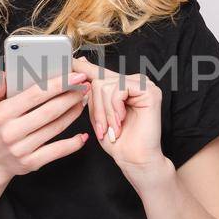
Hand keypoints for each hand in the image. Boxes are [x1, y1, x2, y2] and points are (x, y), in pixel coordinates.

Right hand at [0, 67, 91, 176]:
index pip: (35, 94)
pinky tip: (83, 135)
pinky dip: (73, 143)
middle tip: (85, 86)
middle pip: (50, 111)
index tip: (75, 75)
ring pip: (56, 128)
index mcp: (3, 114)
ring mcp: (22, 149)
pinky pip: (57, 151)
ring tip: (83, 101)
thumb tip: (2, 73)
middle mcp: (11, 132)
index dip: (58, 84)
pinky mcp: (31, 163)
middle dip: (71, 97)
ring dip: (73, 114)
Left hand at [71, 55, 165, 173]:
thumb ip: (90, 91)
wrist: (134, 160)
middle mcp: (134, 81)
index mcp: (122, 85)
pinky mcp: (150, 90)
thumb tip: (78, 65)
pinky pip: (118, 90)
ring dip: (105, 112)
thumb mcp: (96, 113)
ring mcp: (143, 84)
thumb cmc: (117, 142)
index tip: (68, 58)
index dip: (83, 66)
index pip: (99, 71)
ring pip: (106, 85)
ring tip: (113, 128)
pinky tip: (121, 121)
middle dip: (96, 107)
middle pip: (99, 80)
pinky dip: (114, 109)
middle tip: (103, 128)